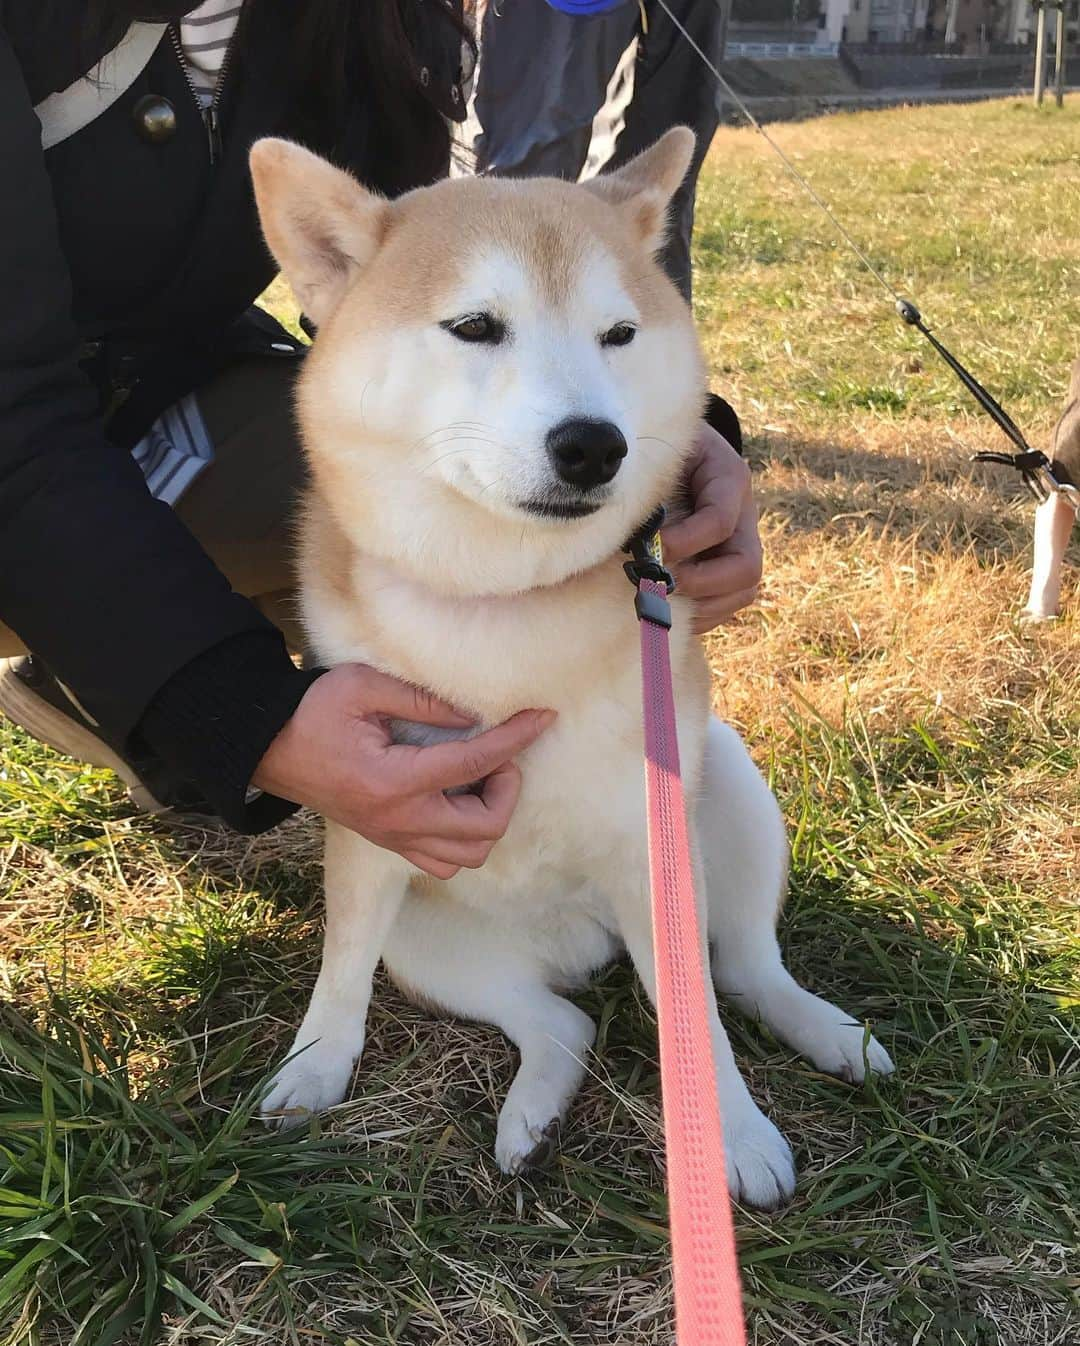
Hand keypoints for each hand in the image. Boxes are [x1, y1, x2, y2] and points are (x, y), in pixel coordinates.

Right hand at [253, 664, 555, 878]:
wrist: (268, 747)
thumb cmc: (313, 711)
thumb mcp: (363, 687)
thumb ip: (423, 700)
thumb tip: (474, 716)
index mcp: (394, 781)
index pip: (474, 764)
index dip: (516, 739)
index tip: (542, 718)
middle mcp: (399, 820)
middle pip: (484, 829)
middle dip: (507, 789)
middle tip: (499, 756)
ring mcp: (393, 837)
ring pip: (468, 855)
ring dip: (488, 819)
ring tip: (480, 780)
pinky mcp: (388, 841)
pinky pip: (443, 861)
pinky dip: (464, 838)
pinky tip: (456, 799)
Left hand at [661, 424, 761, 634]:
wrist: (676, 450)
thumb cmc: (664, 450)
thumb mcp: (661, 453)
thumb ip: (652, 484)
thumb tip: (627, 535)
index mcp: (729, 479)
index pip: (719, 521)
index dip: (684, 541)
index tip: (649, 548)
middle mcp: (745, 518)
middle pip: (746, 567)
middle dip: (701, 583)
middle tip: (660, 583)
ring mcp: (741, 546)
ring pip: (742, 592)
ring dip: (700, 606)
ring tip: (660, 602)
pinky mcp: (729, 570)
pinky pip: (726, 605)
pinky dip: (698, 616)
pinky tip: (665, 611)